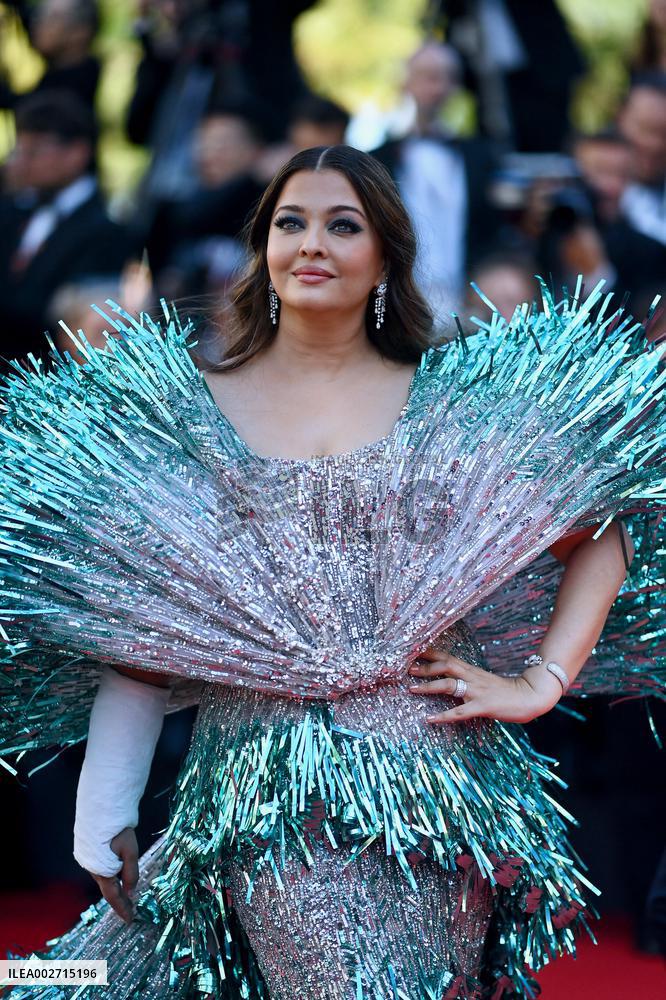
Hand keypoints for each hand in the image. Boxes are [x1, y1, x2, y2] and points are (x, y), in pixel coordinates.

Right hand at [89, 827, 137, 923]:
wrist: (102, 809)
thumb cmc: (117, 829)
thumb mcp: (129, 851)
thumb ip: (131, 873)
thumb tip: (131, 892)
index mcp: (101, 871)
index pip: (113, 896)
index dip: (122, 909)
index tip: (130, 920)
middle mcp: (93, 869)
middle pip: (108, 890)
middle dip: (120, 901)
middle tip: (131, 912)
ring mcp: (90, 862)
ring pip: (105, 881)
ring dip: (116, 890)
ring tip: (127, 898)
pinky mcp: (91, 854)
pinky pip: (102, 872)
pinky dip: (111, 879)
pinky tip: (118, 880)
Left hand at [408, 649, 562, 723]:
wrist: (531, 695)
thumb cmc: (507, 691)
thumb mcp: (484, 680)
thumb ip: (468, 679)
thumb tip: (451, 681)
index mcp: (472, 670)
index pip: (447, 657)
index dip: (429, 653)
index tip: (412, 650)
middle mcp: (472, 677)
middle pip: (445, 665)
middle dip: (425, 666)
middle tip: (406, 667)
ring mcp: (477, 691)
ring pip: (449, 685)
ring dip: (429, 686)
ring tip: (412, 688)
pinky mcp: (483, 706)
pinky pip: (460, 712)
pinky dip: (443, 716)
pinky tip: (430, 719)